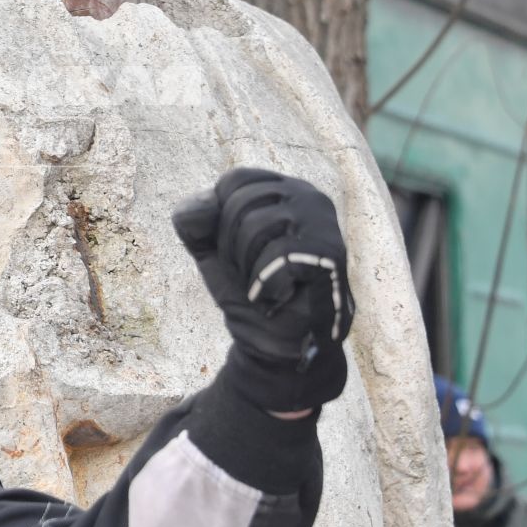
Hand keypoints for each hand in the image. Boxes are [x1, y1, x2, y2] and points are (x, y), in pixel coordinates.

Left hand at [172, 167, 355, 413]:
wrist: (273, 344)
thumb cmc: (247, 291)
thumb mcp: (210, 250)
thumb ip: (195, 220)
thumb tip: (204, 201)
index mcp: (282, 190)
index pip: (234, 181)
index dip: (220, 220)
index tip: (237, 252)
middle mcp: (308, 197)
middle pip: (240, 203)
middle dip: (231, 248)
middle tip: (252, 274)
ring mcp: (323, 224)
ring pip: (255, 227)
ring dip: (247, 268)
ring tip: (266, 285)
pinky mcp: (330, 255)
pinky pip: (279, 255)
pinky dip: (265, 285)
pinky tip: (278, 297)